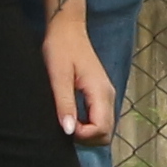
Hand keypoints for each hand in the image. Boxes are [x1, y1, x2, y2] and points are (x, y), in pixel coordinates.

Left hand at [45, 11, 116, 142]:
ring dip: (86, 132)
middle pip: (106, 133)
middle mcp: (108, 96)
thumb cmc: (61, 48)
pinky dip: (87, 125)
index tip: (63, 125)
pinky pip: (99, 119)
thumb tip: (68, 131)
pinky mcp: (100, 94)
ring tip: (65, 119)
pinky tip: (70, 116)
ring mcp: (106, 95)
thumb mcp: (58, 76)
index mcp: (100, 92)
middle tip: (64, 125)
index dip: (82, 135)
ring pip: (103, 128)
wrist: (67, 28)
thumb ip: (65, 104)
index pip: (101, 130)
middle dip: (85, 138)